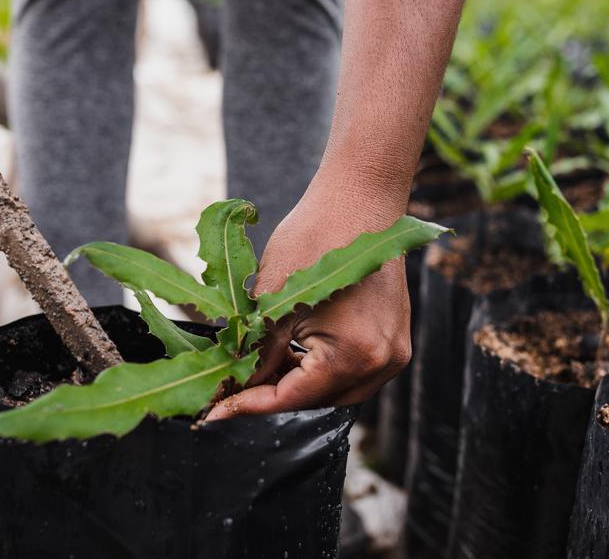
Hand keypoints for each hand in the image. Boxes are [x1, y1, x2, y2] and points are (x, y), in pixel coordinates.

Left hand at [207, 185, 412, 419]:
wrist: (359, 198)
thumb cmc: (316, 236)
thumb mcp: (273, 300)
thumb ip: (256, 352)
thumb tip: (232, 386)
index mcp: (354, 353)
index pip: (292, 398)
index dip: (248, 404)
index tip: (213, 411)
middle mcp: (382, 361)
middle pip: (317, 402)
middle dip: (274, 395)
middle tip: (233, 387)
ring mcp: (394, 353)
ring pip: (336, 391)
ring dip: (299, 386)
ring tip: (261, 369)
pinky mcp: (395, 341)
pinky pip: (354, 372)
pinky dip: (322, 371)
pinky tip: (294, 355)